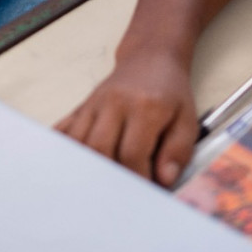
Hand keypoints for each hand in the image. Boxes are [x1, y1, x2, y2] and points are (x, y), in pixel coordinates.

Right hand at [55, 50, 197, 186]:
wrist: (149, 57)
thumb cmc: (169, 91)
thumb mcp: (186, 119)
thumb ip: (178, 151)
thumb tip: (164, 180)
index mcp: (144, 107)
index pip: (132, 153)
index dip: (138, 180)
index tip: (146, 193)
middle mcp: (114, 102)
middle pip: (99, 148)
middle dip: (109, 178)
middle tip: (121, 195)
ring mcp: (95, 103)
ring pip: (79, 141)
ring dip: (86, 168)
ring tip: (98, 186)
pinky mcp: (83, 105)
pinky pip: (64, 128)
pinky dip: (64, 149)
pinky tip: (69, 166)